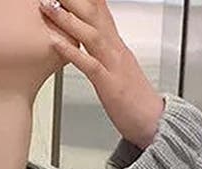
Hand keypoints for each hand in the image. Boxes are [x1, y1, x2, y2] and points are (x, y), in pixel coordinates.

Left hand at [40, 0, 164, 148]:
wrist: (153, 123)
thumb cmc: (132, 102)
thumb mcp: (116, 71)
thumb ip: (102, 55)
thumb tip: (88, 45)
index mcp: (117, 46)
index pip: (101, 11)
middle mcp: (116, 50)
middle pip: (94, 15)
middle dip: (73, 0)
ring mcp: (114, 66)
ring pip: (91, 34)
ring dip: (67, 19)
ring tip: (48, 6)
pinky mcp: (110, 85)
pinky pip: (90, 65)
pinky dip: (72, 52)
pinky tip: (56, 43)